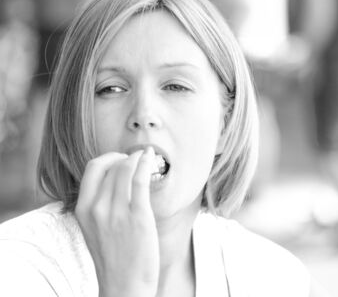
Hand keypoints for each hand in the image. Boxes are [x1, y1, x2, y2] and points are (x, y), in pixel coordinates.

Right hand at [75, 148, 159, 296]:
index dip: (109, 158)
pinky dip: (146, 164)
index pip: (92, 168)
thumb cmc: (114, 257)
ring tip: (148, 157)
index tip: (121, 158)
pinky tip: (152, 159)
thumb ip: (99, 204)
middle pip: (110, 165)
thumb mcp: (95, 228)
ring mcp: (116, 212)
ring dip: (138, 157)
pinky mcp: (138, 217)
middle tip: (137, 158)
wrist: (124, 285)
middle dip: (125, 156)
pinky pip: (140, 181)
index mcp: (83, 209)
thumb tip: (114, 179)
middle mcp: (96, 208)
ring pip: (125, 169)